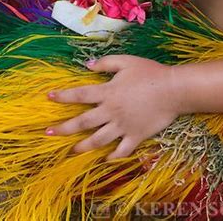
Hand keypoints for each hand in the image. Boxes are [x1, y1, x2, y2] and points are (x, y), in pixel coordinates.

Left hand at [46, 55, 180, 159]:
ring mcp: (123, 126)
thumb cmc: (150, 72)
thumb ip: (106, 63)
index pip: (80, 95)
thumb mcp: (127, 61)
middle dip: (64, 128)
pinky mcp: (135, 137)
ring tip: (72, 150)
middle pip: (83, 122)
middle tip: (49, 133)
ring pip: (97, 140)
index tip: (49, 97)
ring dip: (82, 146)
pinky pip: (121, 151)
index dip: (63, 96)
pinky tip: (105, 159)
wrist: (174, 89)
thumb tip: (87, 65)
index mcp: (108, 92)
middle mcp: (111, 111)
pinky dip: (112, 157)